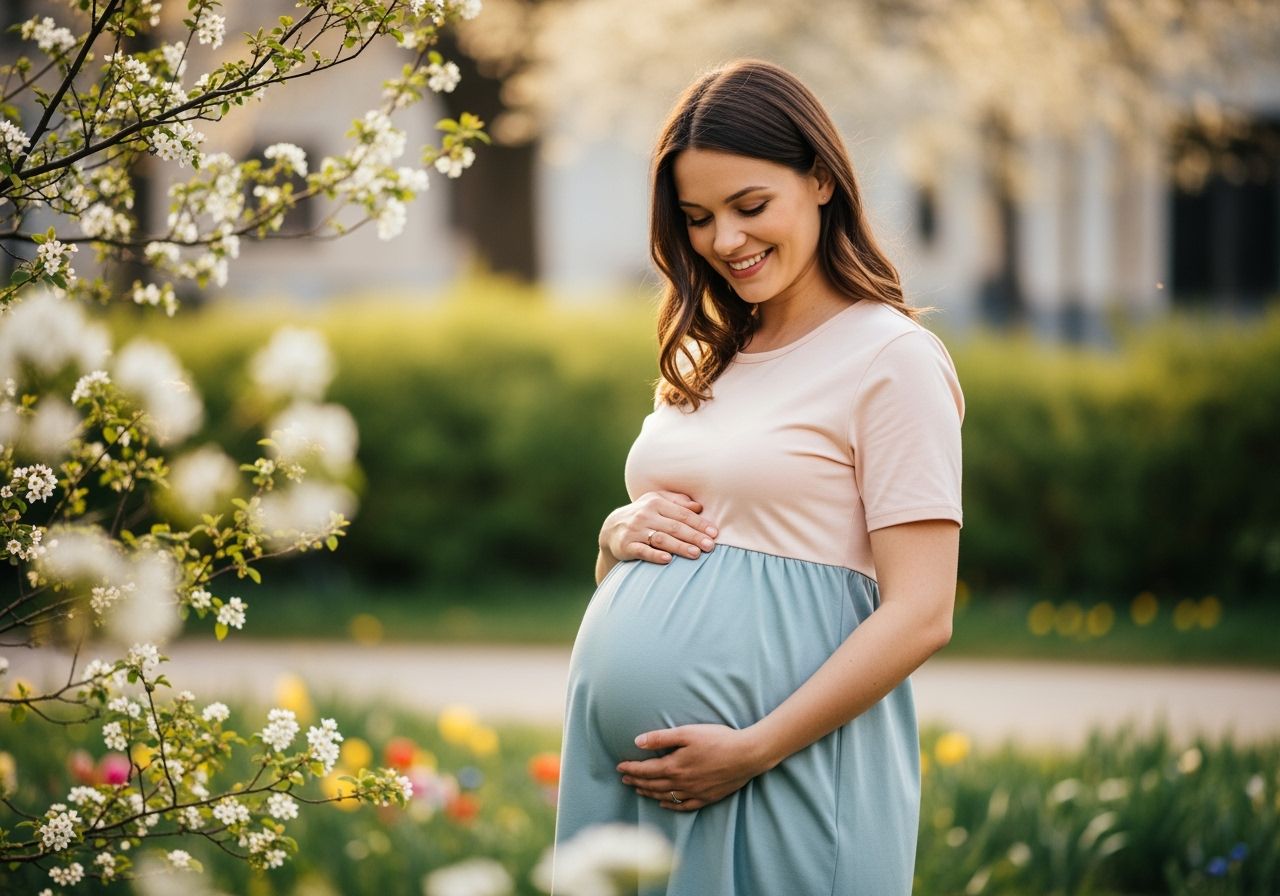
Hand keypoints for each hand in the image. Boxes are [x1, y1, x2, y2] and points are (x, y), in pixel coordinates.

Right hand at [599, 490, 717, 566]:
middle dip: (694, 537)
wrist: (612, 528)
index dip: (699, 523)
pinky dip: (655, 555)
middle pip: (674, 527)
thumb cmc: (643, 515)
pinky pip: (642, 550)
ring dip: (679, 546)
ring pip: (661, 539)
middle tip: (710, 546)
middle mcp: (645, 515)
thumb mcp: (657, 502)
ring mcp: (635, 530)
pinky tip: (667, 560)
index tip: (714, 533)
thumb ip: (678, 502)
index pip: (682, 514)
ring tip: (696, 554)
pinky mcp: (626, 545)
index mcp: (656, 502)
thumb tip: (699, 507)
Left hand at [615, 724, 770, 810]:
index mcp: (674, 766)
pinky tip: (664, 803)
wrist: (747, 755)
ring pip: (665, 796)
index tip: (619, 767)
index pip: (645, 770)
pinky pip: (683, 806)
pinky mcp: (706, 798)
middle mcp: (681, 783)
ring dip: (649, 793)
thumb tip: (637, 741)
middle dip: (636, 781)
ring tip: (638, 789)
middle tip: (624, 779)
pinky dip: (670, 805)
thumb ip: (661, 738)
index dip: (631, 769)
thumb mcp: (688, 732)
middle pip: (652, 784)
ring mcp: (694, 793)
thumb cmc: (718, 739)